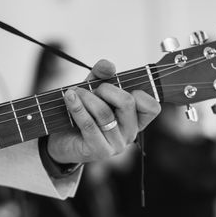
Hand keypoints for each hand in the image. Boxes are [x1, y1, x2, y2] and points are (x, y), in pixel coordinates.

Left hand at [46, 59, 160, 164]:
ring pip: (105, 114)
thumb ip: (103, 75)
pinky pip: (89, 125)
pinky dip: (77, 108)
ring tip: (73, 92)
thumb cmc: (84, 114)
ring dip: (87, 97)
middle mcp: (131, 133)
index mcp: (137, 120)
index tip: (117, 87)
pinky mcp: (100, 151)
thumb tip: (108, 65)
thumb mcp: (95, 90)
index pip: (152, 107)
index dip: (137, 91)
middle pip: (127, 103)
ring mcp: (117, 145)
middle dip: (106, 89)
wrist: (63, 140)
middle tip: (91, 89)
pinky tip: (69, 97)